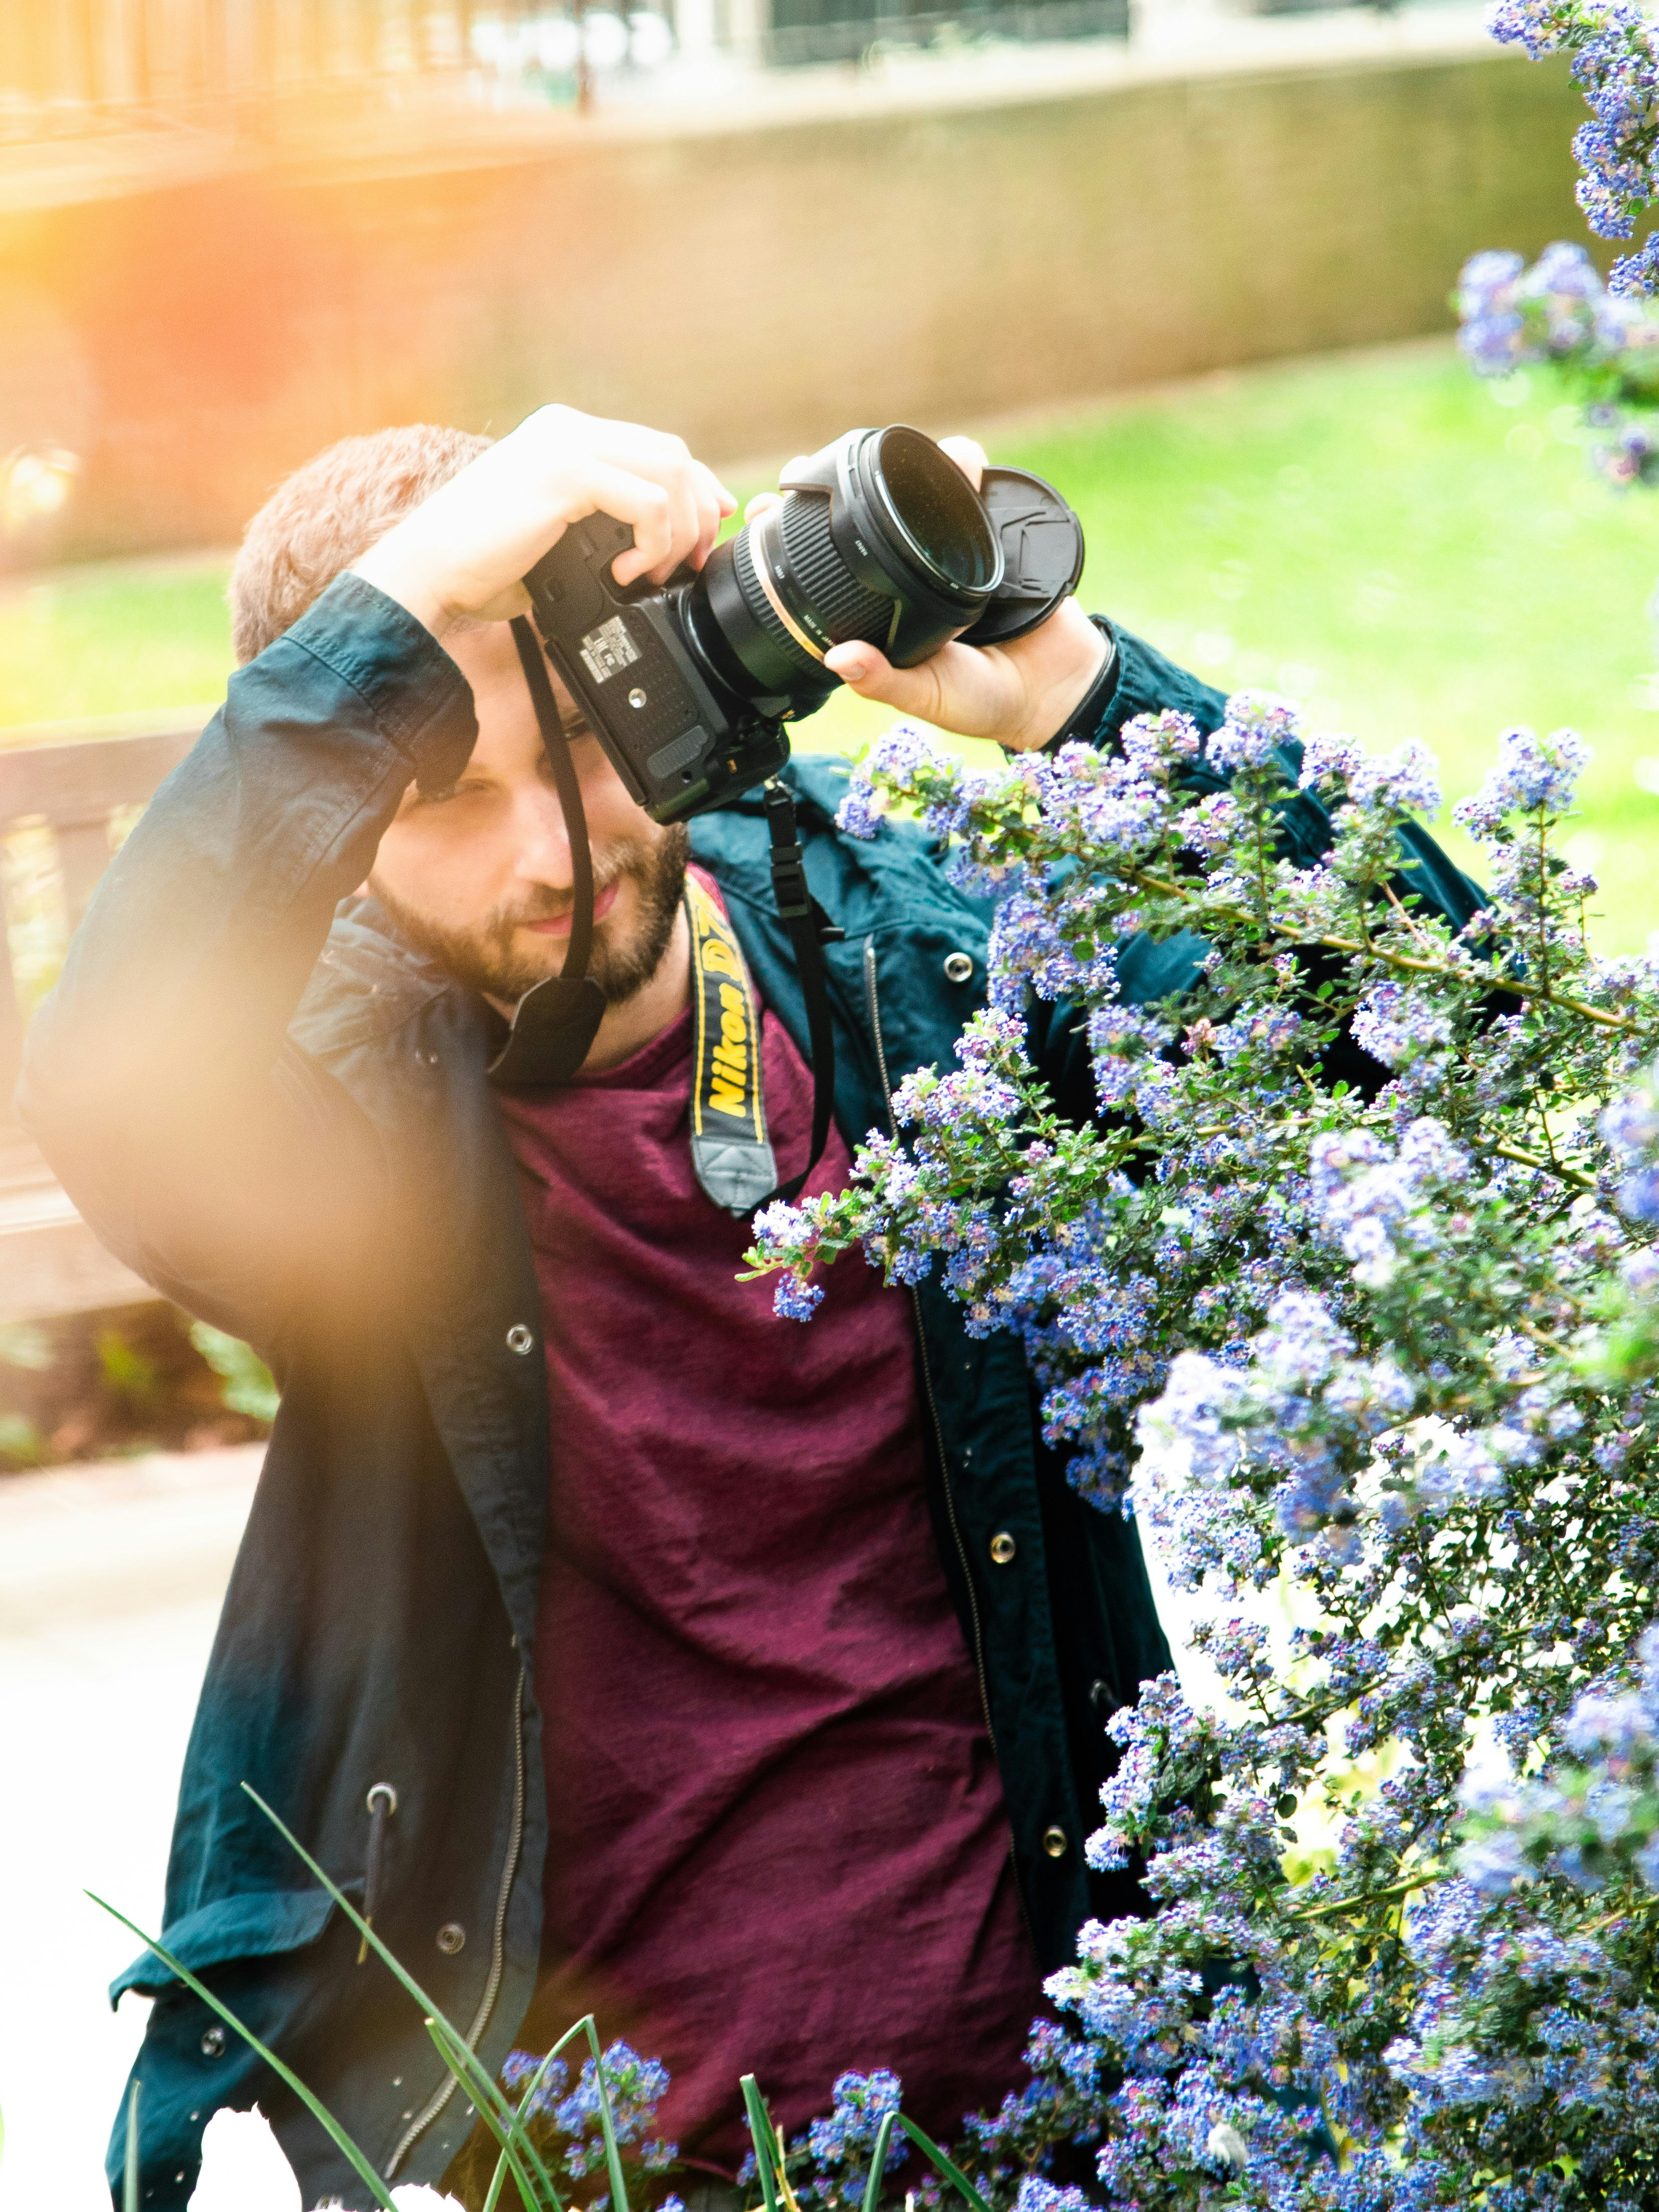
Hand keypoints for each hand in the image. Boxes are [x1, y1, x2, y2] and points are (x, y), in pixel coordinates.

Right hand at [349, 404, 735, 639]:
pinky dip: (653, 542)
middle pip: (672, 452)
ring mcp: (566, 445)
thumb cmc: (479, 565)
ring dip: (679, 529)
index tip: (710, 526)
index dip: (695, 487)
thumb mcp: (551, 535)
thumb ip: (596, 525)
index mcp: (563, 436)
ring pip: (670, 471)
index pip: (654, 448)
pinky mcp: (566, 473)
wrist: (427, 571)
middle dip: (697, 511)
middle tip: (688, 563)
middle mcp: (567, 429)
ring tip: (655, 572)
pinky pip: (649, 501)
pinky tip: (626, 572)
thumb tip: (647, 551)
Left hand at [743, 435, 1107, 753]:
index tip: (761, 509)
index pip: (827, 560)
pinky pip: (973, 487)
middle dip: (838, 478)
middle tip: (809, 466)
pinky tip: (961, 459)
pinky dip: (967, 464)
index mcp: (882, 607)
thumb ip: (885, 681)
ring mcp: (948, 548)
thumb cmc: (984, 701)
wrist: (1057, 688)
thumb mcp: (928, 696)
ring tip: (894, 459)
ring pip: (915, 490)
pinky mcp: (993, 533)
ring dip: (903, 465)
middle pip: (865, 510)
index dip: (792, 533)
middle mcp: (907, 570)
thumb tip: (837, 659)